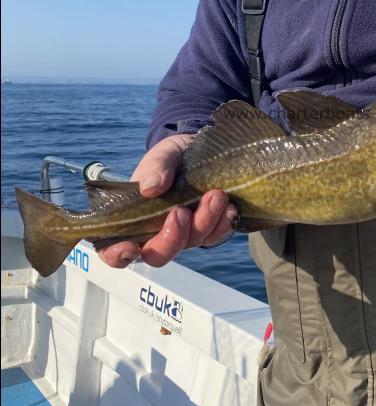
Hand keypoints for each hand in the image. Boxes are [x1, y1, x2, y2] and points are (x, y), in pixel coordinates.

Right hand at [99, 133, 236, 268]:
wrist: (200, 149)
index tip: (130, 247)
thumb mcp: (162, 154)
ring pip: (192, 242)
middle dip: (172, 237)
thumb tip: (151, 188)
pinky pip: (216, 235)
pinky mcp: (209, 229)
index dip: (118, 256)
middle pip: (159, 255)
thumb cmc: (171, 157)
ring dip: (204, 222)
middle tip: (181, 211)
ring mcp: (185, 234)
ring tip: (216, 195)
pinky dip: (223, 223)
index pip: (116, 252)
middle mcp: (158, 233)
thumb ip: (156, 167)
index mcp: (133, 221)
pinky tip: (230, 207)